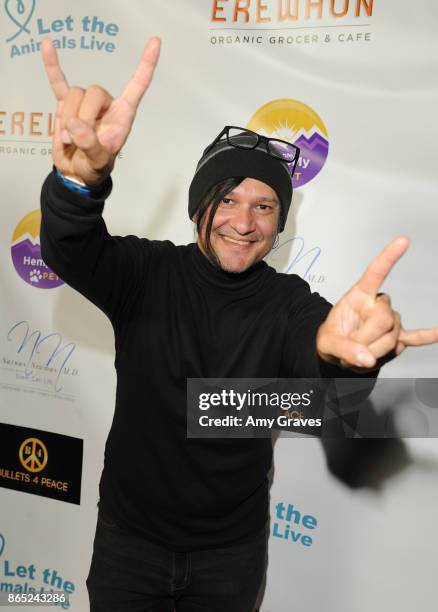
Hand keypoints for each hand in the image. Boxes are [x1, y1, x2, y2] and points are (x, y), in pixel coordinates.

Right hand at [41, 36, 160, 185]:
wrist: (76, 173)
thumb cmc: (95, 167)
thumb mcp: (98, 163)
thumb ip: (91, 146)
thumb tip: (75, 126)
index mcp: (123, 114)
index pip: (137, 85)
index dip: (146, 65)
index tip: (155, 42)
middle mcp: (106, 105)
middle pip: (94, 91)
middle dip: (84, 116)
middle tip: (79, 139)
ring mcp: (85, 104)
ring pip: (74, 94)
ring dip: (68, 118)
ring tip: (69, 140)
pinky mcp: (66, 106)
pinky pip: (58, 82)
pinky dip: (52, 66)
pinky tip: (46, 45)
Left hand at [316, 236, 437, 371]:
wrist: (338, 354)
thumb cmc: (331, 340)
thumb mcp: (327, 344)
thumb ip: (344, 349)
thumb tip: (368, 359)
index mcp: (359, 296)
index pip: (375, 273)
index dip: (388, 257)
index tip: (403, 241)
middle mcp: (378, 304)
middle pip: (383, 319)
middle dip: (365, 339)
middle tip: (351, 347)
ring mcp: (390, 321)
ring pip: (391, 338)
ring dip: (374, 351)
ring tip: (359, 353)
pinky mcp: (397, 338)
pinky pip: (415, 337)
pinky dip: (428, 336)